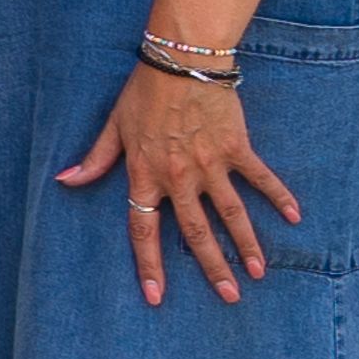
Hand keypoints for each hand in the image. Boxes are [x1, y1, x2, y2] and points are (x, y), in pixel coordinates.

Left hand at [59, 62, 301, 304]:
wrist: (182, 61)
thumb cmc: (143, 92)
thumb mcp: (113, 126)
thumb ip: (95, 159)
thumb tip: (65, 181)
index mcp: (145, 175)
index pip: (144, 229)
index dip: (148, 264)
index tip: (155, 296)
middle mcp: (179, 177)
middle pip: (196, 232)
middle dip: (213, 268)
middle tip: (229, 298)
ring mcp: (211, 165)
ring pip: (231, 214)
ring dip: (247, 245)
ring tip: (259, 273)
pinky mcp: (237, 148)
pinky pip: (260, 178)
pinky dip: (278, 196)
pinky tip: (294, 217)